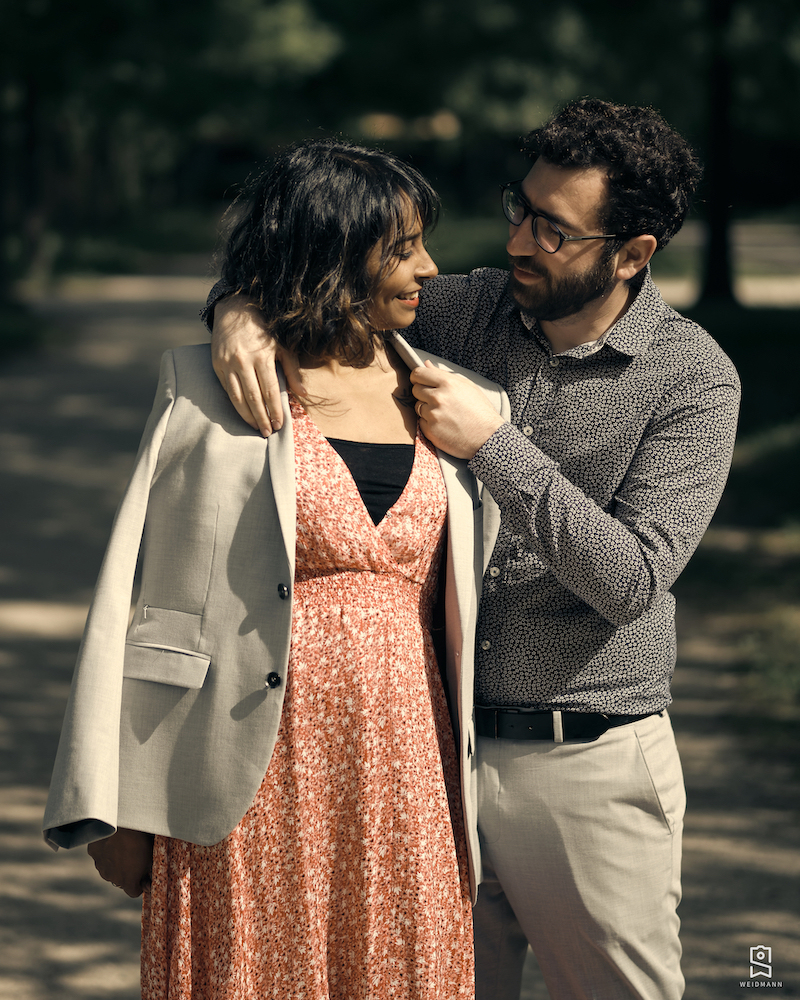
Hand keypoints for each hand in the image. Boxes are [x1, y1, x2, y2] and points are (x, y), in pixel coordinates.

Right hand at [87, 827, 154, 897]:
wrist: (123, 821)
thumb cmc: (140, 838)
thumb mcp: (151, 856)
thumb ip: (149, 872)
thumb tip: (148, 882)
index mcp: (127, 881)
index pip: (134, 892)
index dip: (140, 884)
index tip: (143, 876)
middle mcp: (112, 878)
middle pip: (121, 880)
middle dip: (127, 873)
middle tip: (134, 857)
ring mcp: (100, 866)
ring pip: (109, 869)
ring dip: (115, 863)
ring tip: (123, 846)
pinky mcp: (93, 853)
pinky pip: (100, 855)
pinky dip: (105, 851)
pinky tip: (112, 840)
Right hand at [210, 295, 284, 436]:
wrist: (235, 310)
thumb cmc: (263, 329)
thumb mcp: (282, 345)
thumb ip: (292, 370)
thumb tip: (303, 393)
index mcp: (262, 356)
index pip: (269, 390)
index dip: (275, 410)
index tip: (279, 425)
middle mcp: (243, 361)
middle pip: (253, 398)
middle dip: (262, 418)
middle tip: (268, 433)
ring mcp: (227, 364)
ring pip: (237, 397)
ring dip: (247, 416)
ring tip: (256, 427)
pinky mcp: (217, 365)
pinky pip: (227, 390)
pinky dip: (235, 404)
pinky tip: (243, 413)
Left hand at [410, 361, 504, 459]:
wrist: (488, 437)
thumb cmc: (480, 411)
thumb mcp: (467, 387)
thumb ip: (444, 375)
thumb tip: (426, 364)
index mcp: (447, 383)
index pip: (418, 373)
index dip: (418, 377)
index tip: (421, 382)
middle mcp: (438, 397)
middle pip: (416, 389)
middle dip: (423, 394)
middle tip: (438, 401)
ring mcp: (433, 415)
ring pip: (418, 406)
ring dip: (426, 409)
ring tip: (444, 414)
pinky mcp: (430, 430)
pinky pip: (421, 422)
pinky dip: (429, 424)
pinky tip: (444, 426)